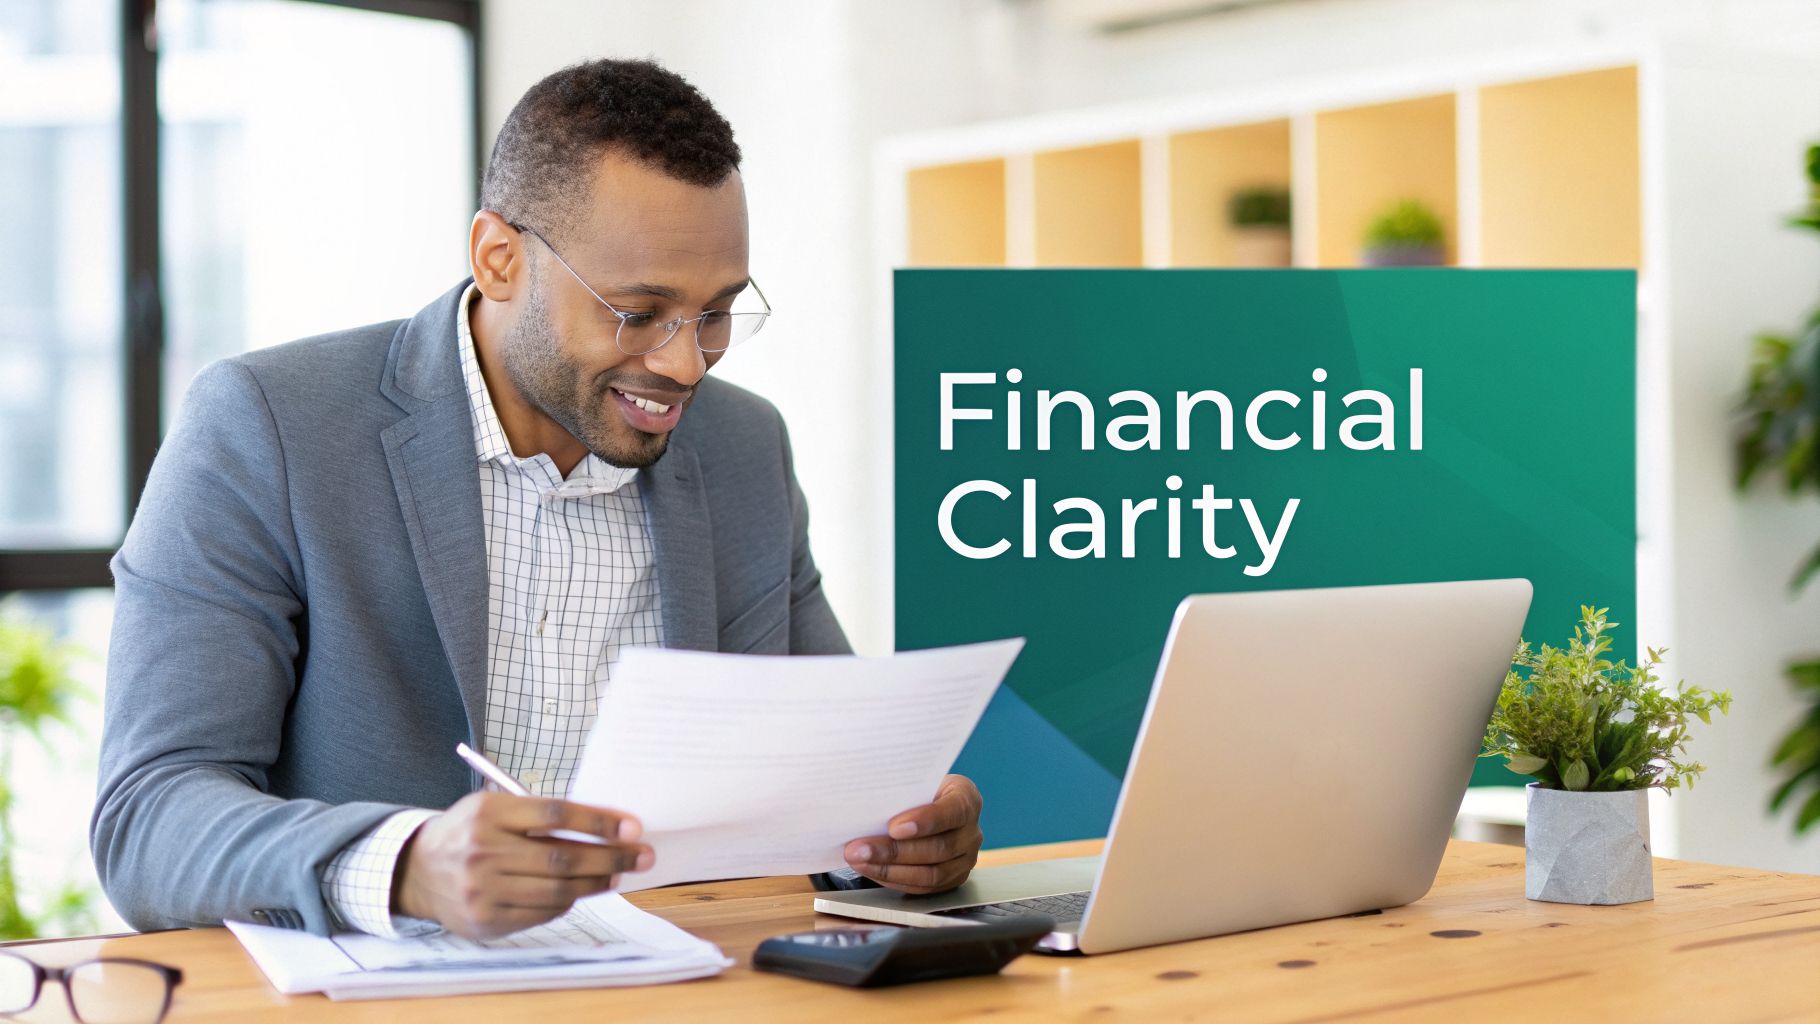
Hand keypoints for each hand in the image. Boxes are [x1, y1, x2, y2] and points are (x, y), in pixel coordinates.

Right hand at [394, 791, 651, 938]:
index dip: (598, 822)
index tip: (632, 827)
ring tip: (618, 873)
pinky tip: (583, 891)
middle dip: (610, 857)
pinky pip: (541, 913)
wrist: (418, 870)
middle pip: (562, 857)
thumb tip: (607, 825)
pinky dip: (568, 903)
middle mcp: (482, 851)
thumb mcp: (495, 807)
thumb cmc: (470, 831)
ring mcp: (482, 890)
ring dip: (596, 883)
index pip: (555, 814)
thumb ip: (540, 814)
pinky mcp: (485, 921)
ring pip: (557, 890)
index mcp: (487, 813)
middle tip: (642, 855)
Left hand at [843, 774, 982, 893]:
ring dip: (889, 870)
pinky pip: (923, 887)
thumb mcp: (916, 782)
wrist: (931, 806)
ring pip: (930, 873)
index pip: (952, 811)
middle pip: (938, 848)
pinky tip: (871, 870)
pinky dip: (894, 880)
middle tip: (860, 848)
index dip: (924, 821)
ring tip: (859, 861)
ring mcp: (966, 859)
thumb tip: (865, 805)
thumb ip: (902, 792)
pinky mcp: (953, 879)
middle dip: (894, 851)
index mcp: (967, 799)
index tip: (893, 827)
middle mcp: (972, 831)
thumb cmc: (920, 790)